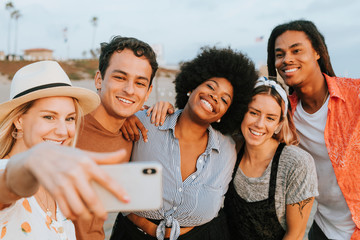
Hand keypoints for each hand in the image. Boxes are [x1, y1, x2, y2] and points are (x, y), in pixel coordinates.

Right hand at [7, 142, 129, 220]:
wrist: (39, 156)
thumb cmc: (68, 155)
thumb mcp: (86, 154)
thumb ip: (105, 157)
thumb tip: (123, 153)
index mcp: (87, 163)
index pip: (106, 179)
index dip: (118, 191)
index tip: (127, 199)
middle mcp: (75, 173)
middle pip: (92, 199)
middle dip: (100, 211)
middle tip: (105, 215)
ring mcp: (63, 184)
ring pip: (78, 208)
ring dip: (86, 216)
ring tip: (91, 215)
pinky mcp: (54, 192)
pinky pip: (66, 210)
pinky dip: (73, 215)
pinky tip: (77, 214)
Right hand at [120, 115, 147, 141]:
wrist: (118, 111)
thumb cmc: (128, 114)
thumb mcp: (135, 115)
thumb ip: (141, 123)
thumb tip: (147, 130)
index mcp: (136, 118)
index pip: (142, 128)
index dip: (145, 135)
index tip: (146, 140)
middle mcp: (131, 121)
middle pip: (136, 133)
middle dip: (137, 138)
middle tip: (137, 139)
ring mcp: (125, 124)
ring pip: (131, 134)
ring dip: (133, 138)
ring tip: (133, 139)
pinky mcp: (121, 126)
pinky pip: (125, 134)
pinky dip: (127, 137)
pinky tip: (128, 139)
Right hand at [146, 101, 173, 125]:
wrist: (167, 105)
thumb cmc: (170, 109)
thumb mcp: (172, 109)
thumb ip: (171, 110)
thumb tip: (170, 111)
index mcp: (166, 103)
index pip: (163, 112)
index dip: (162, 118)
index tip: (161, 124)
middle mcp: (161, 102)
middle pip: (158, 112)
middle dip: (157, 119)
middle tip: (156, 125)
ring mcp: (156, 103)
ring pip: (154, 111)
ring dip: (153, 117)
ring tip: (152, 122)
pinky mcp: (153, 105)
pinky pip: (150, 108)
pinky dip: (148, 111)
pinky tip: (147, 115)